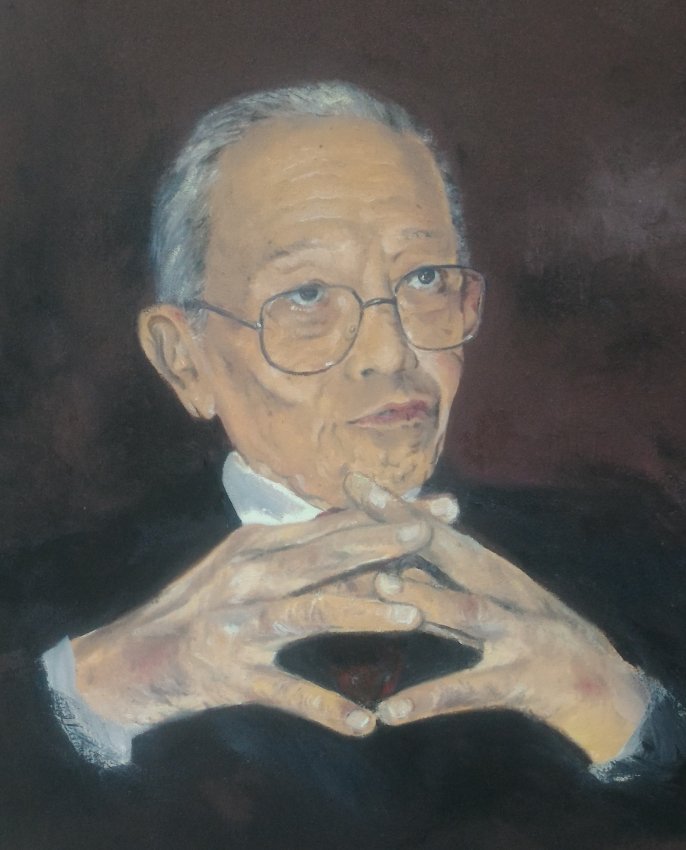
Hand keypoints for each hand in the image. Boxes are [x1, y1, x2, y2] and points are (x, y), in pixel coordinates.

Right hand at [71, 510, 430, 736]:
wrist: (134, 659)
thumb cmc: (203, 606)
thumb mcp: (248, 566)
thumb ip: (300, 551)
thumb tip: (366, 538)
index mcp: (256, 545)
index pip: (330, 524)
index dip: (384, 514)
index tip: (437, 506)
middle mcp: (248, 577)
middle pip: (322, 557)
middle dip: (378, 542)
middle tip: (430, 533)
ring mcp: (238, 626)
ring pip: (307, 613)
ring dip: (361, 612)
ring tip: (413, 615)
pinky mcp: (230, 676)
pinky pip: (283, 692)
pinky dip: (323, 707)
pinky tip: (363, 724)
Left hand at [346, 474, 649, 762]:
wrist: (605, 688)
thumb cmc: (531, 640)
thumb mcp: (485, 605)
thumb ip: (438, 586)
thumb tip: (379, 568)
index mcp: (488, 572)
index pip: (435, 532)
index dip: (394, 506)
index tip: (352, 480)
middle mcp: (500, 591)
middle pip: (447, 551)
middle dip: (402, 522)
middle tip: (358, 495)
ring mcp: (513, 633)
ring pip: (465, 610)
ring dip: (425, 594)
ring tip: (381, 584)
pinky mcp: (517, 681)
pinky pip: (468, 691)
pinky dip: (428, 699)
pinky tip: (389, 711)